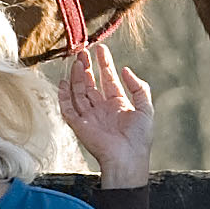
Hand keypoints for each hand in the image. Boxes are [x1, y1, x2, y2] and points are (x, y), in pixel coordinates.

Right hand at [57, 42, 154, 185]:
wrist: (128, 159)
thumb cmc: (139, 138)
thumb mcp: (146, 109)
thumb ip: (139, 88)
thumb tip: (126, 70)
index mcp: (118, 105)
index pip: (108, 79)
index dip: (104, 64)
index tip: (100, 49)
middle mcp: (102, 109)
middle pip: (90, 83)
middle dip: (86, 67)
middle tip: (83, 51)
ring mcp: (89, 116)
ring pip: (78, 92)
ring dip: (76, 76)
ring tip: (77, 60)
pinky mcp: (79, 125)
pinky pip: (67, 108)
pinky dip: (63, 95)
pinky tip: (63, 81)